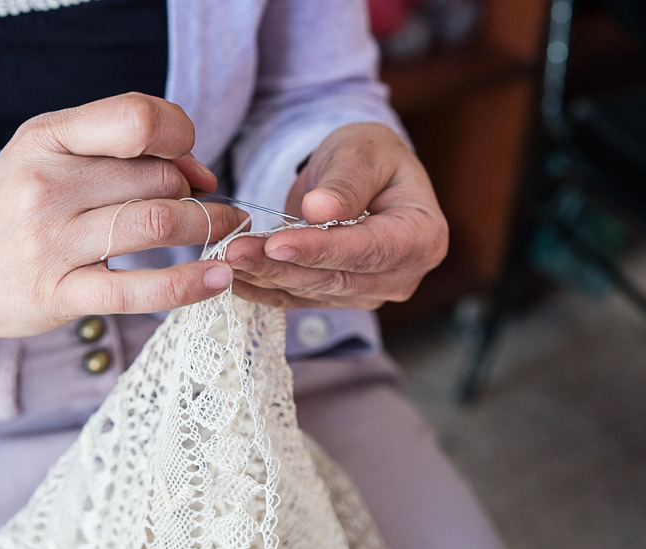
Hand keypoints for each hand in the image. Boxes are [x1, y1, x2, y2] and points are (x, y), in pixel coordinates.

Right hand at [0, 93, 245, 405]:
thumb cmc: (10, 210)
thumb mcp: (48, 156)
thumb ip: (120, 151)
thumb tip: (202, 174)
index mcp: (46, 138)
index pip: (138, 118)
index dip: (183, 138)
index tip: (191, 165)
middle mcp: (44, 184)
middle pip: (156, 176)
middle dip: (193, 193)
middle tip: (205, 209)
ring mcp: (48, 242)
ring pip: (154, 223)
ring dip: (207, 227)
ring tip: (228, 231)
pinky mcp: (57, 295)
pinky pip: (138, 289)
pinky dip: (189, 283)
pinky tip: (219, 277)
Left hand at [224, 122, 447, 309]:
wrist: (360, 174)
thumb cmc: (369, 155)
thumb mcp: (363, 152)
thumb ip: (347, 181)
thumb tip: (321, 210)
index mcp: (422, 237)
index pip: (369, 249)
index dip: (322, 249)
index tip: (277, 242)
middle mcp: (401, 275)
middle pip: (335, 277)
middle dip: (280, 265)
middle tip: (233, 251)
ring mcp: (369, 292)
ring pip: (310, 290)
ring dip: (264, 276)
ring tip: (223, 257)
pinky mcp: (336, 298)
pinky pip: (295, 299)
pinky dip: (261, 289)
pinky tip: (229, 278)